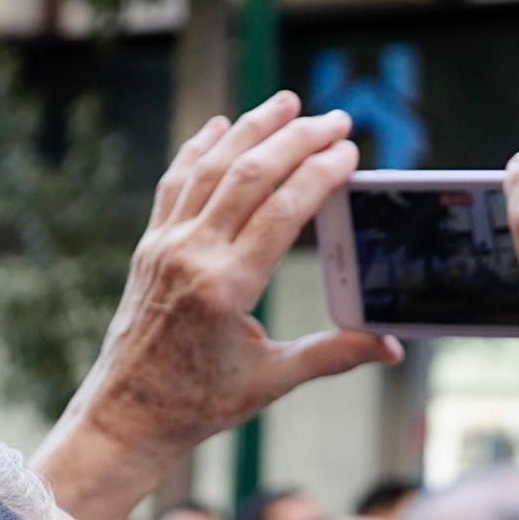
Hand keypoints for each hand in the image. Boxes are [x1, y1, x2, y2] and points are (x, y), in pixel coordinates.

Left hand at [34, 96, 402, 519]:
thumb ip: (334, 355)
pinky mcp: (149, 246)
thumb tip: (392, 348)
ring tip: (288, 103)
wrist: (126, 416)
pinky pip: (175, 183)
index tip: (348, 152)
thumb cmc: (199, 404)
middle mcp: (191, 256)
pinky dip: (198, 149)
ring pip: (210, 168)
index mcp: (226, 288)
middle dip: (295, 139)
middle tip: (335, 119)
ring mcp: (165, 246)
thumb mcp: (272, 381)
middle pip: (248, 175)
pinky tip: (220, 124)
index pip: (280, 211)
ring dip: (251, 129)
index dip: (318, 174)